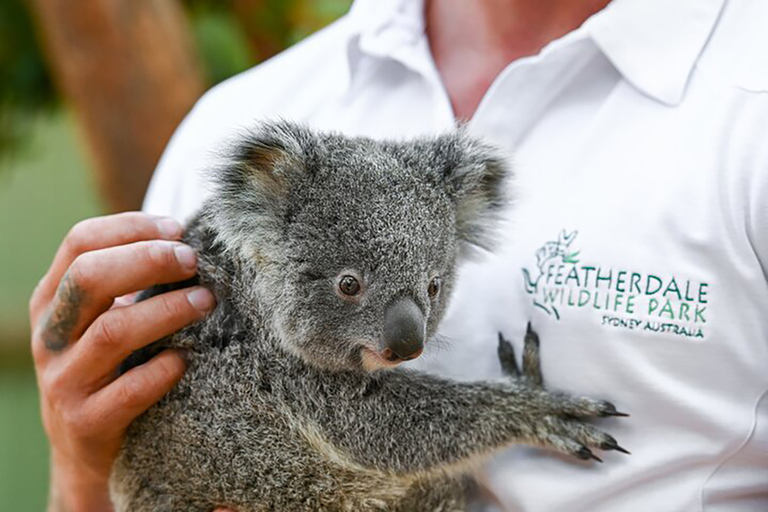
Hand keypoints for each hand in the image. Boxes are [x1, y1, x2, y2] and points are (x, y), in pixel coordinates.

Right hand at [30, 212, 215, 511]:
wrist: (87, 451)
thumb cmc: (110, 367)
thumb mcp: (102, 319)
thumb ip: (129, 283)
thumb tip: (189, 240)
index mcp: (52, 300)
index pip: (80, 242)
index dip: (131, 227)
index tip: (178, 228)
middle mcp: (49, 336)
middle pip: (90, 278)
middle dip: (148, 261)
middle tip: (193, 260)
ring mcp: (64, 381)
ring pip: (112, 332)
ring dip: (166, 311)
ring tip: (205, 302)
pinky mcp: (86, 423)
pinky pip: (128, 391)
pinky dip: (163, 369)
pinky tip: (187, 359)